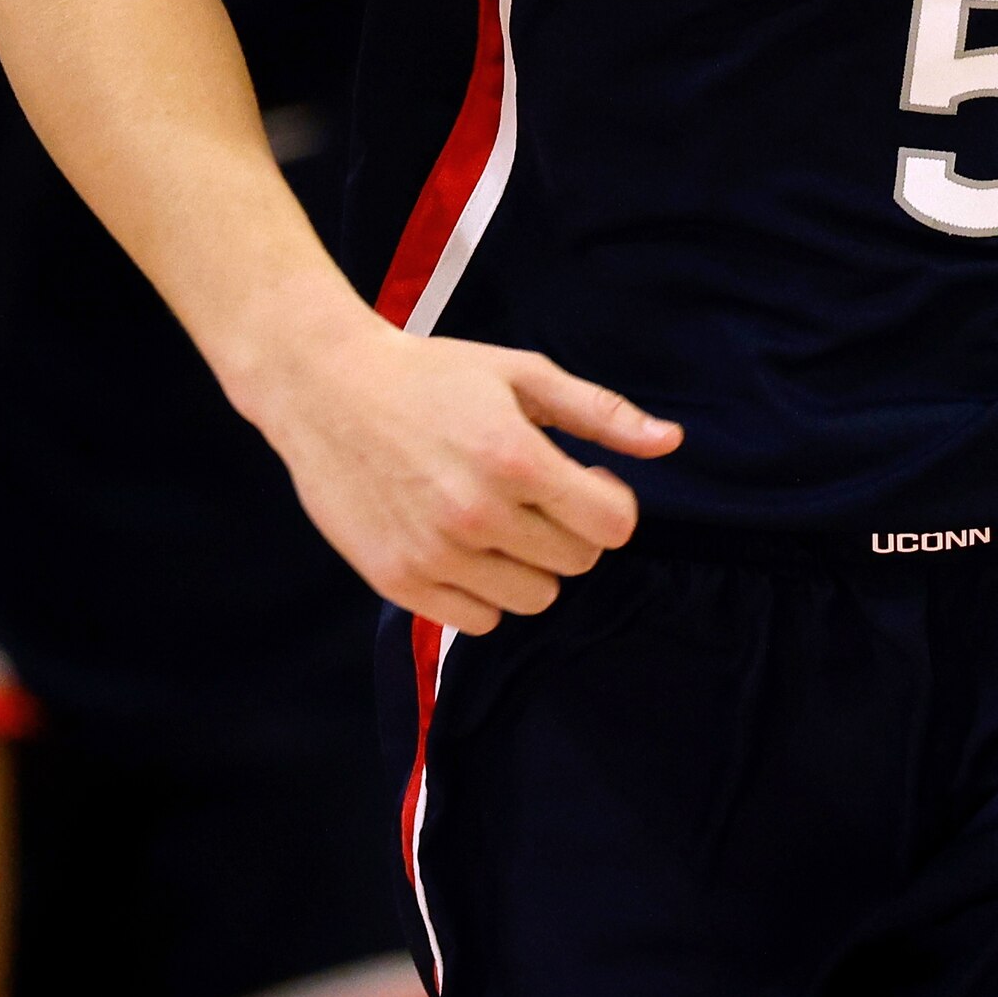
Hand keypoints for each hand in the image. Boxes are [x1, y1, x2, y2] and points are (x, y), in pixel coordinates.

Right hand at [235, 314, 684, 632]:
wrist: (325, 389)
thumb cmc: (430, 376)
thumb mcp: (521, 374)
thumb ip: (600, 414)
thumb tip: (672, 442)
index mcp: (515, 459)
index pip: (613, 527)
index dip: (610, 504)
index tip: (584, 484)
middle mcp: (477, 514)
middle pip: (577, 563)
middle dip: (569, 530)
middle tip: (531, 494)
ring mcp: (435, 554)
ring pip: (534, 598)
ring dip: (528, 565)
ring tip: (493, 519)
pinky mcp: (398, 581)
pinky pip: (478, 622)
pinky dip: (481, 592)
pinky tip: (461, 546)